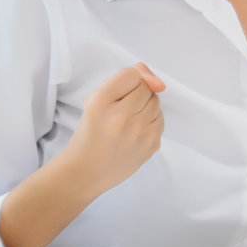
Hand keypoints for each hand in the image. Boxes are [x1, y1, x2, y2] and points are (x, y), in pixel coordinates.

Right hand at [58, 63, 165, 198]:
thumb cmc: (89, 134)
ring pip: (156, 102)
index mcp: (100, 103)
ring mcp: (138, 133)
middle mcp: (121, 117)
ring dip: (145, 107)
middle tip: (121, 108)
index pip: (131, 74)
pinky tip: (135, 131)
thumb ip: (121, 82)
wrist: (86, 171)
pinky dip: (151, 122)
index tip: (120, 92)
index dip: (128, 80)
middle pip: (146, 88)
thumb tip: (155, 80)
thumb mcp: (94, 100)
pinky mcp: (151, 145)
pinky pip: (161, 120)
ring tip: (128, 120)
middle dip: (136, 94)